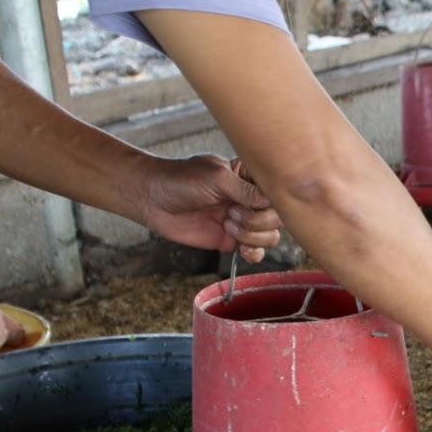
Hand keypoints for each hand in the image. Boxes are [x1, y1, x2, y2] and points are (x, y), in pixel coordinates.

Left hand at [139, 154, 281, 260]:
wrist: (153, 200)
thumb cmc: (180, 180)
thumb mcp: (216, 178)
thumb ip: (245, 189)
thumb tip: (272, 200)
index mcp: (249, 179)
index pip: (278, 192)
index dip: (272, 202)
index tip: (252, 201)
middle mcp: (249, 200)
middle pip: (278, 218)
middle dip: (258, 220)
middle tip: (231, 212)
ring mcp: (243, 221)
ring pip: (271, 237)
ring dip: (251, 235)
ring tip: (226, 224)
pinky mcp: (232, 241)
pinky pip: (257, 253)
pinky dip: (253, 253)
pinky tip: (239, 247)